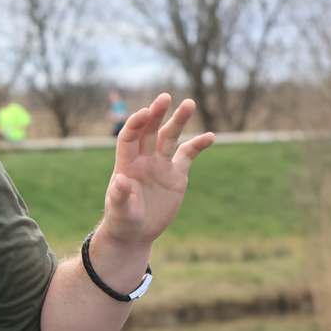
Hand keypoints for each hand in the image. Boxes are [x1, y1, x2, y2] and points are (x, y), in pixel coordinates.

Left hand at [99, 93, 214, 245]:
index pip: (129, 137)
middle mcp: (143, 160)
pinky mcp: (176, 175)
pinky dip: (198, 145)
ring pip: (170, 137)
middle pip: (150, 130)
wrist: (135, 232)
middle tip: (165, 97)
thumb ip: (119, 196)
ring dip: (179, 120)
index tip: (145, 112)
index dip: (136, 124)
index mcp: (126, 164)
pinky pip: (188, 155)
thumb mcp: (119, 211)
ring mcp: (160, 165)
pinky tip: (210, 136)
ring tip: (189, 103)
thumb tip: (120, 180)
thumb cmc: (122, 222)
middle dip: (157, 114)